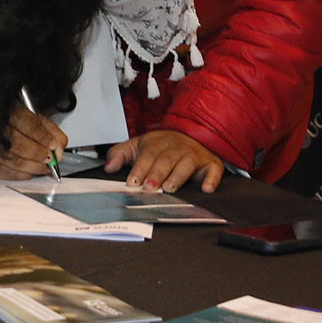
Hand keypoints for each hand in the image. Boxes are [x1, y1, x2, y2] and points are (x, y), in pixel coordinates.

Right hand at [0, 106, 66, 180]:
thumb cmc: (11, 120)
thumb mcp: (33, 116)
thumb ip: (50, 131)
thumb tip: (59, 150)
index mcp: (6, 110)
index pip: (27, 124)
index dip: (43, 138)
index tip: (55, 146)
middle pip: (18, 145)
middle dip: (39, 154)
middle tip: (51, 159)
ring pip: (12, 161)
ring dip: (33, 167)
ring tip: (44, 167)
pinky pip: (5, 173)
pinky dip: (22, 174)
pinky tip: (30, 171)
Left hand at [104, 130, 223, 192]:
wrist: (194, 133)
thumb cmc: (163, 145)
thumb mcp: (138, 145)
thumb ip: (120, 154)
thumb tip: (108, 167)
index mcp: (158, 143)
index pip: (148, 156)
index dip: (140, 168)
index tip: (132, 182)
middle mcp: (177, 148)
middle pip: (166, 160)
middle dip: (157, 173)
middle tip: (149, 187)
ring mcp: (195, 156)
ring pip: (187, 165)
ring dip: (178, 176)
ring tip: (169, 188)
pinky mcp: (211, 164)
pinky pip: (213, 171)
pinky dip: (211, 180)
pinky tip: (206, 189)